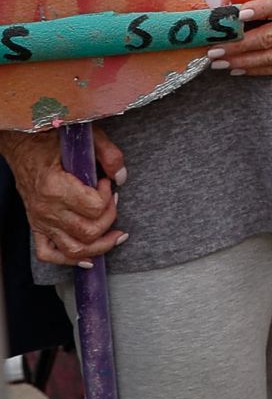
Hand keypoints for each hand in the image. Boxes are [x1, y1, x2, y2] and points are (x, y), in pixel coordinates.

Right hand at [2, 126, 126, 264]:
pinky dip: (68, 260)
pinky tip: (89, 258)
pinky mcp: (36, 226)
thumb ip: (108, 154)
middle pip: (88, 232)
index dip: (108, 197)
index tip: (107, 183)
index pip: (94, 207)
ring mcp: (39, 220)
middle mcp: (45, 209)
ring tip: (117, 235)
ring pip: (73, 249)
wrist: (21, 145)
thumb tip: (122, 177)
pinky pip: (48, 254)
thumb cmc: (51, 139)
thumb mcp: (84, 137)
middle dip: (109, 220)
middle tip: (113, 202)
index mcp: (55, 187)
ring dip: (100, 246)